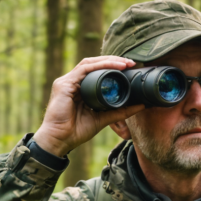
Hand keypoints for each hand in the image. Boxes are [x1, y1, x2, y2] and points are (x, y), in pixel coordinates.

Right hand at [31, 56, 146, 156]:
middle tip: (131, 62)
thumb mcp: (103, 118)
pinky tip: (112, 66)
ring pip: (89, 63)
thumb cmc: (77, 131)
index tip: (130, 68)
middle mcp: (73, 82)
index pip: (96, 71)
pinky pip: (84, 69)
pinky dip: (99, 66)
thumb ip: (120, 112)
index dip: (113, 67)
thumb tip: (140, 105)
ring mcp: (67, 82)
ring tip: (124, 63)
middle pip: (94, 64)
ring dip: (108, 61)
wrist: (60, 140)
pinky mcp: (64, 84)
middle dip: (113, 60)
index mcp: (80, 89)